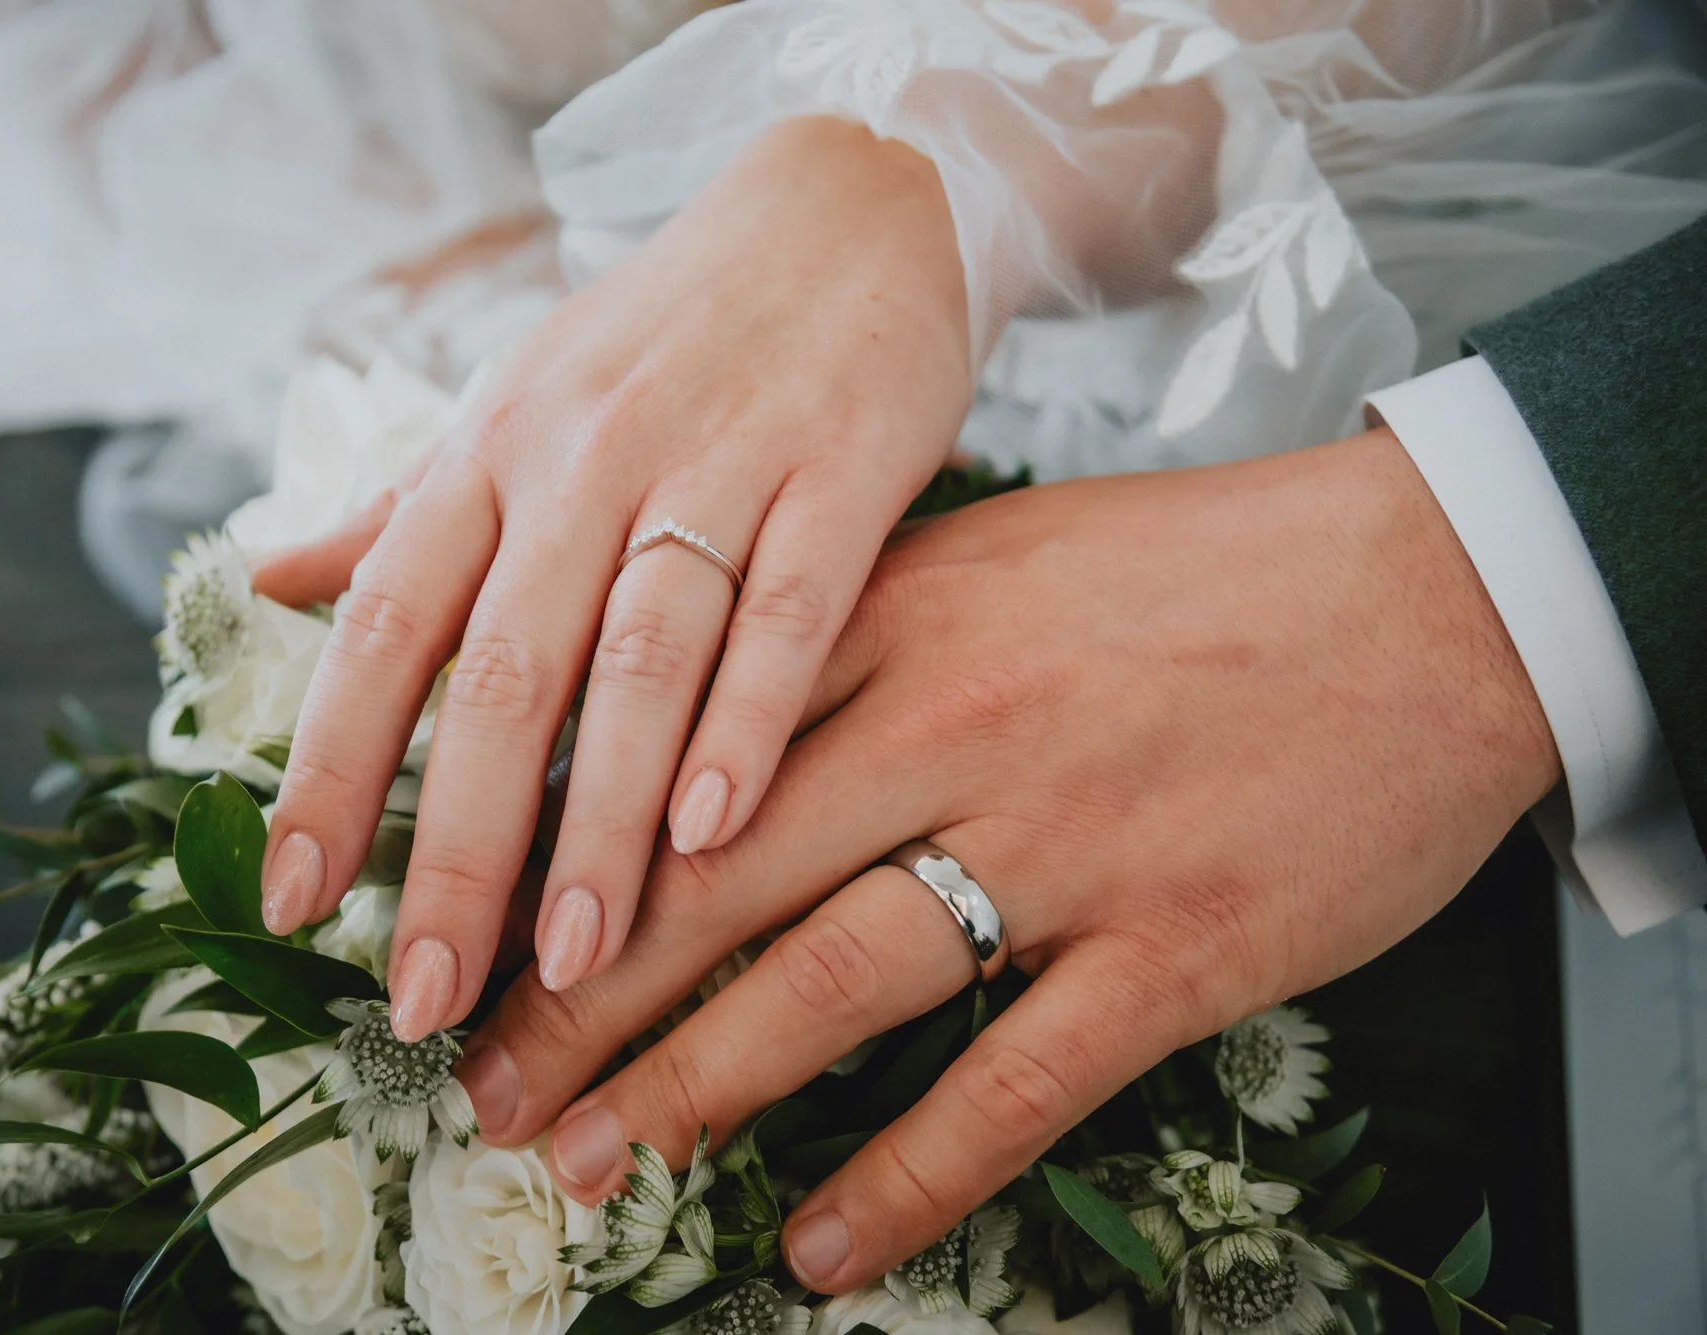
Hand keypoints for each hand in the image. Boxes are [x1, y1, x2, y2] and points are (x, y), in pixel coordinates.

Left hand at [252, 115, 971, 1040]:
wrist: (845, 202)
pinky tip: (716, 832)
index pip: (386, 627)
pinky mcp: (843, 469)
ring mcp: (718, 461)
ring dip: (601, 821)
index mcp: (493, 450)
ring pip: (643, 661)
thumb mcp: (516, 398)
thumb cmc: (664, 331)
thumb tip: (272, 575)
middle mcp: (586, 457)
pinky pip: (790, 611)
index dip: (328, 767)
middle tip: (426, 995)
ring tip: (574, 964)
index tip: (292, 900)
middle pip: (504, 674)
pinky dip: (749, 721)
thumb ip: (404, 505)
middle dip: (459, 848)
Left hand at [453, 428, 1560, 1290]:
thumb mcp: (992, 550)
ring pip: (835, 983)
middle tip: (483, 1088)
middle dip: (581, 998)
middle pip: (720, 883)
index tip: (477, 936)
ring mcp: (1067, 844)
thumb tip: (696, 716)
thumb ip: (844, 624)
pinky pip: (1013, 1086)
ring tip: (589, 1165)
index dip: (560, 857)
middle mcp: (957, 728)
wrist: (1430, 591)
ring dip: (695, 1086)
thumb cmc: (1196, 571)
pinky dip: (905, 1176)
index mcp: (897, 620)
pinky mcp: (1177, 948)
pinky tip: (817, 1244)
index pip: (683, 751)